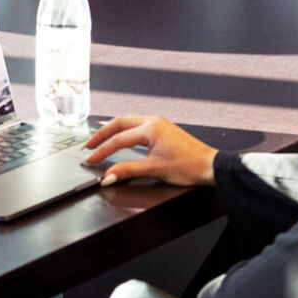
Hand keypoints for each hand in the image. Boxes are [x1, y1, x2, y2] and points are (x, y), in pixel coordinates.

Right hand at [83, 114, 218, 186]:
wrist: (209, 165)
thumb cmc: (188, 167)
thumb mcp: (154, 170)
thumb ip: (128, 171)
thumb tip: (109, 176)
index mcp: (150, 128)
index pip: (118, 140)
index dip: (101, 151)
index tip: (90, 160)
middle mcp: (153, 121)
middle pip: (119, 122)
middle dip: (102, 134)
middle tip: (88, 146)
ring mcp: (159, 123)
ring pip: (128, 121)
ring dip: (113, 130)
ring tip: (100, 141)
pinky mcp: (163, 128)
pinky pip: (137, 124)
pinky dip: (124, 130)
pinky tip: (120, 137)